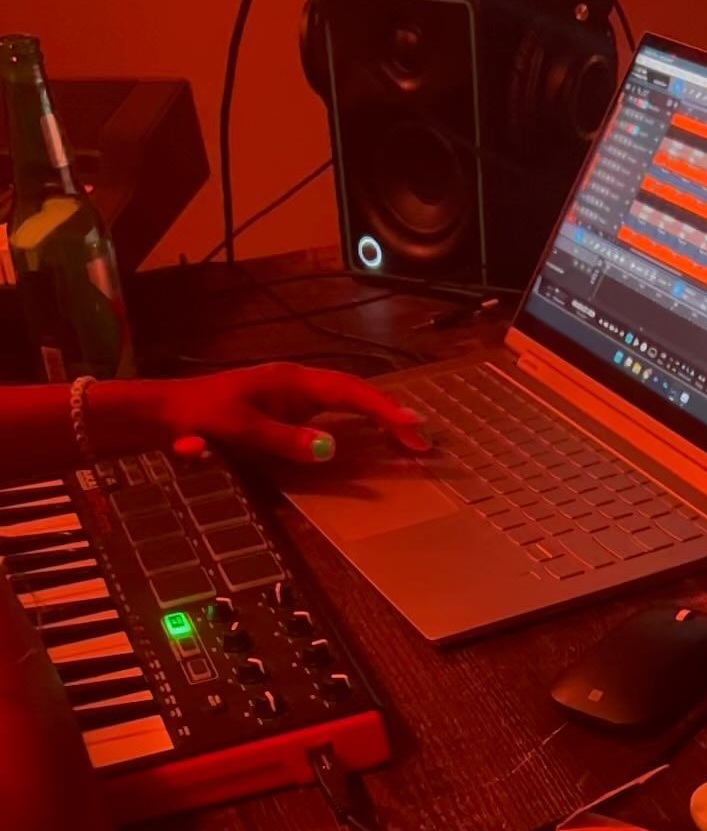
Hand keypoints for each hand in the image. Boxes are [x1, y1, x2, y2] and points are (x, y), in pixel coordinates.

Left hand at [155, 361, 428, 464]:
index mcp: (291, 381)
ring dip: (376, 419)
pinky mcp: (283, 412)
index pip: (350, 393)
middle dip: (389, 416)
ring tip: (405, 440)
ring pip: (345, 402)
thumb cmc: (199, 417)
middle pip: (355, 394)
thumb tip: (331, 449)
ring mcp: (290, 398)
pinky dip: (355, 425)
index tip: (414, 429)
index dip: (384, 411)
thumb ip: (285, 440)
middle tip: (420, 443)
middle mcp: (296, 385)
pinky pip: (330, 415)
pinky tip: (368, 438)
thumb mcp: (241, 430)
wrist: (163, 414)